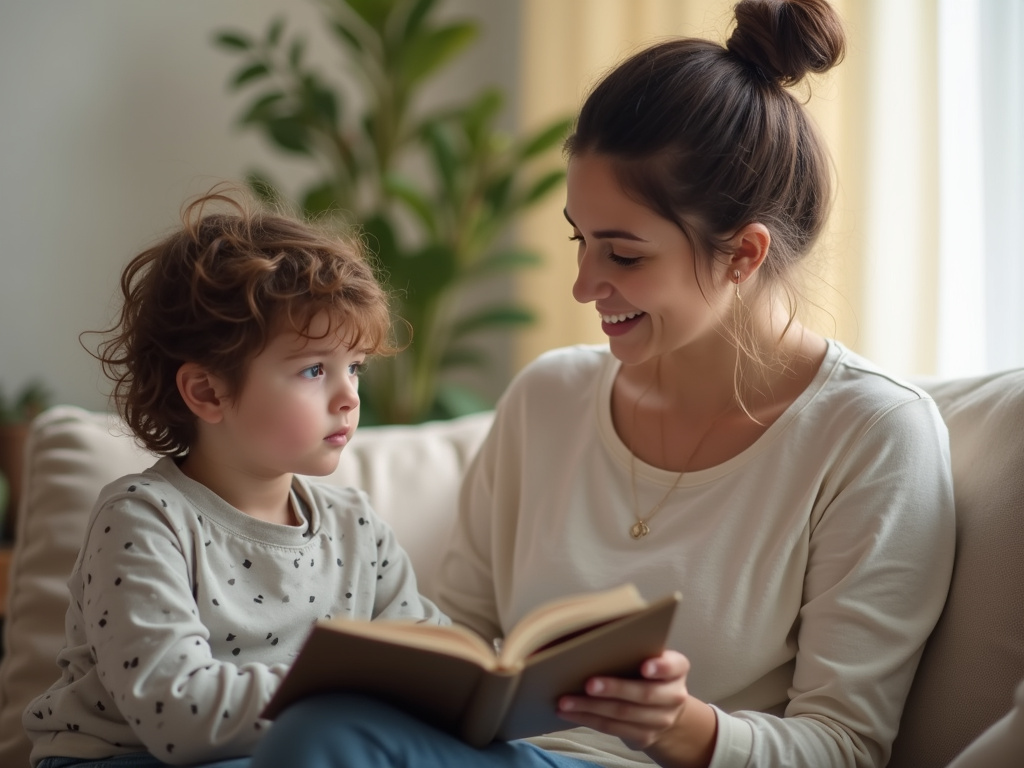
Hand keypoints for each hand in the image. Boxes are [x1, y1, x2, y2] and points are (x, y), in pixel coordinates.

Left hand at [556, 650, 691, 750]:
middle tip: (588, 683)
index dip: (661, 667)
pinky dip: (588, 719)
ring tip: (565, 701)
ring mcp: (660, 720)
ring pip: (623, 714)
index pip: (673, 666)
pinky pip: (613, 728)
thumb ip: (633, 648)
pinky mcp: (644, 737)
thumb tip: (591, 638)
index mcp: (677, 669)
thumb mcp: (649, 656)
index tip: (645, 666)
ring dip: (591, 708)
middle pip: (643, 694)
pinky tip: (569, 713)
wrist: (663, 709)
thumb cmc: (646, 673)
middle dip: (614, 689)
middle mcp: (674, 696)